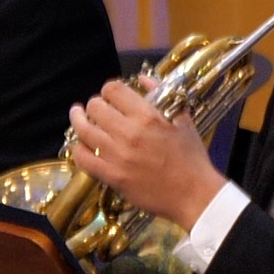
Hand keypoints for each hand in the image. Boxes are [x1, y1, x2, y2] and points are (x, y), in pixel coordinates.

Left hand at [64, 79, 229, 226]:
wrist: (195, 195)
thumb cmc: (192, 158)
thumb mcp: (184, 120)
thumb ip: (163, 96)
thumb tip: (143, 78)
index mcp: (147, 116)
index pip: (113, 90)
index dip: (110, 89)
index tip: (112, 95)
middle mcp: (128, 133)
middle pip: (95, 106)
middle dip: (95, 104)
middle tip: (98, 109)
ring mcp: (117, 156)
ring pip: (83, 130)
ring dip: (79, 121)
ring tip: (79, 117)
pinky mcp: (112, 176)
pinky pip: (82, 158)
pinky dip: (78, 149)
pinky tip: (82, 146)